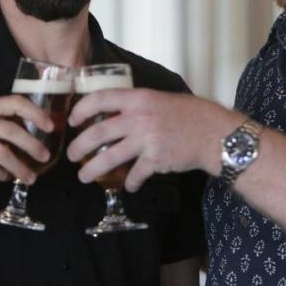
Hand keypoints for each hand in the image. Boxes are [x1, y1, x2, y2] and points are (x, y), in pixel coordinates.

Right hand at [0, 95, 54, 186]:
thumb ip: (3, 122)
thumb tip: (38, 130)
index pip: (14, 102)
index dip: (35, 113)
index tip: (50, 126)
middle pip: (10, 130)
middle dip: (32, 145)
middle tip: (45, 156)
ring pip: (2, 153)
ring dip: (20, 167)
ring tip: (31, 177)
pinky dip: (2, 175)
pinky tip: (8, 178)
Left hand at [66, 89, 245, 190]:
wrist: (214, 133)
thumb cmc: (190, 114)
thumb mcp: (159, 99)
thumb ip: (137, 105)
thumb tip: (113, 114)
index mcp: (138, 98)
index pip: (100, 99)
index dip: (82, 109)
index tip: (73, 120)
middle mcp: (138, 118)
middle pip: (98, 132)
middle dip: (79, 146)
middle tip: (72, 155)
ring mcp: (146, 140)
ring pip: (109, 157)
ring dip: (93, 169)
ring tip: (84, 176)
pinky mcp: (155, 160)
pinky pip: (135, 175)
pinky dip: (130, 183)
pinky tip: (129, 186)